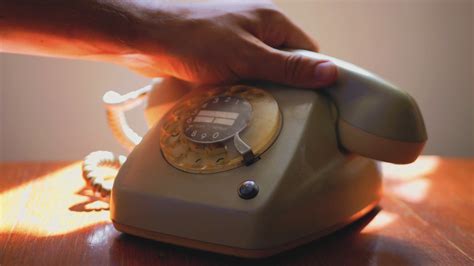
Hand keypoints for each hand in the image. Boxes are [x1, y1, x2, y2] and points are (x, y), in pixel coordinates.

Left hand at [119, 1, 336, 87]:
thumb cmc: (193, 39)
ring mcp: (236, 41)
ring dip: (260, 90)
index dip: (310, 77)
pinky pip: (241, 75)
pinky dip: (241, 89)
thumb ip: (287, 67)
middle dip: (283, 87)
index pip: (307, 51)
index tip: (313, 103)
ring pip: (262, 72)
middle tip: (279, 110)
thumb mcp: (247, 57)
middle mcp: (256, 27)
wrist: (145, 38)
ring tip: (255, 108)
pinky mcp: (219, 55)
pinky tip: (236, 102)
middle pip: (284, 63)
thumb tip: (329, 72)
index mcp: (271, 20)